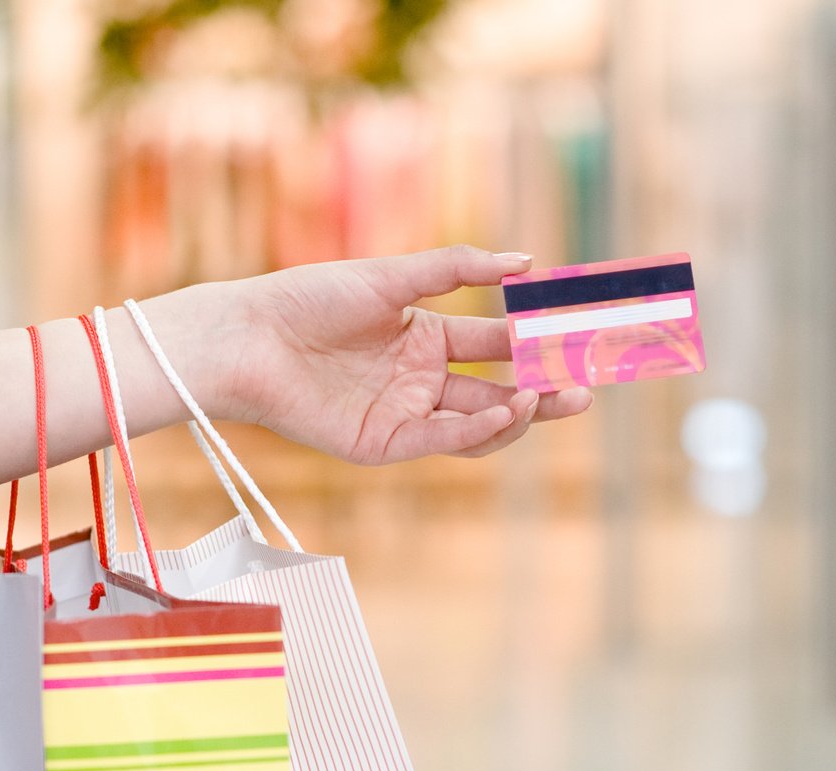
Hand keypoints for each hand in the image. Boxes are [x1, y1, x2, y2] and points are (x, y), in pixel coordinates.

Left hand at [215, 245, 593, 463]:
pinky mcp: (381, 443)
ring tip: (550, 397)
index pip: (496, 345)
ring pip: (475, 424)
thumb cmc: (308, 298)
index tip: (578, 337)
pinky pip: (439, 440)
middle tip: (586, 387)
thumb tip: (525, 261)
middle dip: (543, 391)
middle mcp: (420, 380)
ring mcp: (403, 414)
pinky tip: (507, 408)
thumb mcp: (391, 276)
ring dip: (517, 415)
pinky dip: (476, 429)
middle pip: (497, 391)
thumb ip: (457, 268)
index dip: (537, 343)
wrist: (249, 337)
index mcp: (425, 338)